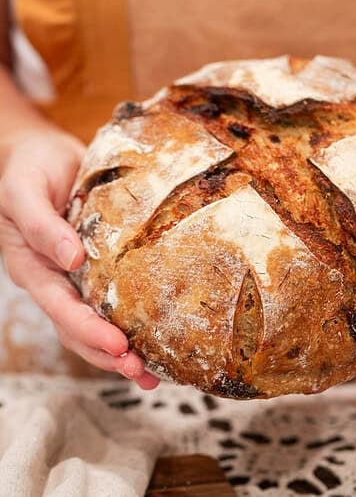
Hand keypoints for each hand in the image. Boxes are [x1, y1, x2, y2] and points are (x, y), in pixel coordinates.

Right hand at [0, 129, 159, 388]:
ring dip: (121, 351)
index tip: (119, 346)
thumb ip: (42, 225)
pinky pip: (115, 299)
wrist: (44, 156)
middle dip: (109, 354)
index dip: (88, 331)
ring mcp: (79, 277)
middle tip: (140, 371)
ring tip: (152, 373)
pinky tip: (156, 337)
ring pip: (98, 323)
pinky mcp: (102, 266)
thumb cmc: (29, 171)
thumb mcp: (24, 193)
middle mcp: (57, 280)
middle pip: (80, 329)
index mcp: (34, 268)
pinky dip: (132, 321)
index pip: (61, 309)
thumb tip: (70, 258)